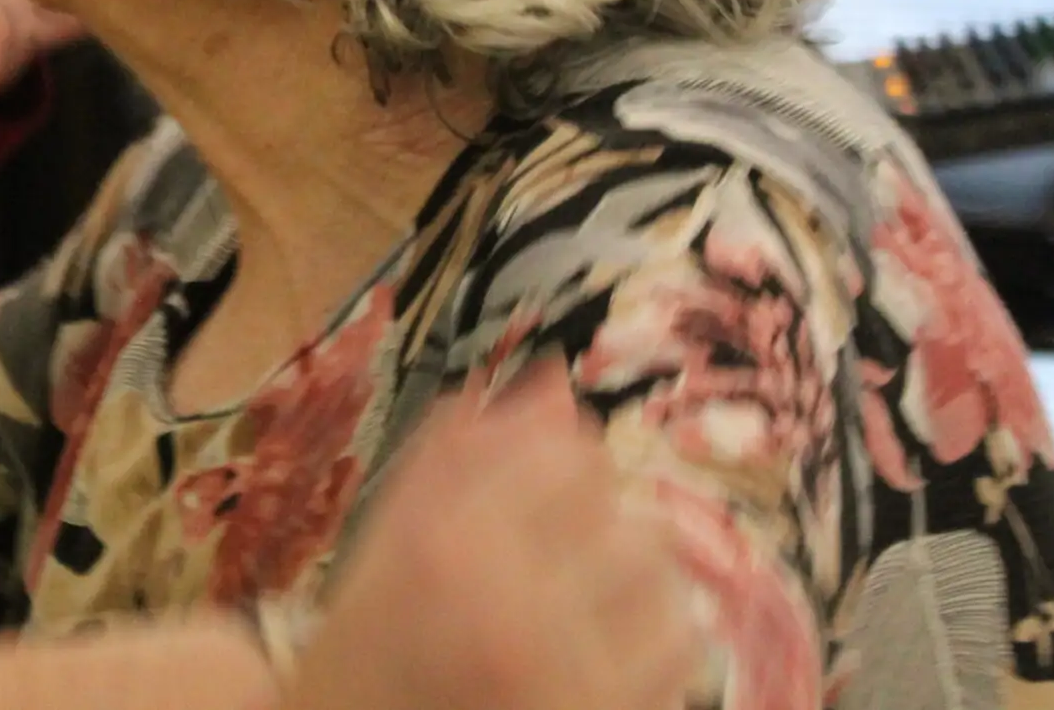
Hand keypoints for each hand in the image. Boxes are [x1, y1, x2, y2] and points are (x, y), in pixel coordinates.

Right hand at [291, 365, 699, 709]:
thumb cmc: (370, 636)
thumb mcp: (392, 533)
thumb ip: (464, 448)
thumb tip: (555, 376)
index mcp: (447, 544)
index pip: (568, 455)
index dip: (561, 467)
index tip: (538, 495)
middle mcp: (512, 606)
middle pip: (623, 513)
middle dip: (594, 529)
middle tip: (552, 562)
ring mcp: (567, 677)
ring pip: (662, 578)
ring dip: (630, 582)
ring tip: (581, 607)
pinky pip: (683, 650)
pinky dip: (654, 639)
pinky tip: (605, 650)